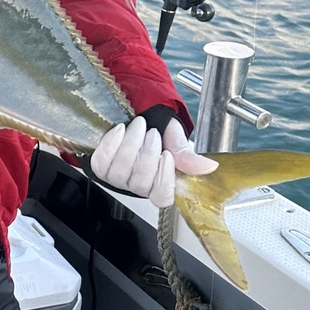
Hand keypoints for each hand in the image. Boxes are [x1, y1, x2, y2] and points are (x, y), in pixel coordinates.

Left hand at [91, 116, 217, 209]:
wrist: (140, 112)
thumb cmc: (159, 129)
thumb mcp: (176, 140)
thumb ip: (187, 156)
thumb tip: (209, 167)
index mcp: (160, 184)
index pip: (162, 197)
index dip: (163, 179)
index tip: (167, 154)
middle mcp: (137, 186)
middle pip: (140, 184)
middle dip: (146, 155)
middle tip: (153, 133)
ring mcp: (117, 179)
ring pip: (120, 173)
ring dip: (130, 145)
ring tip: (139, 126)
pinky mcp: (101, 168)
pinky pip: (102, 162)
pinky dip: (111, 143)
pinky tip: (121, 130)